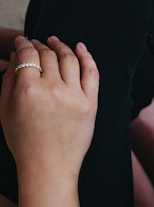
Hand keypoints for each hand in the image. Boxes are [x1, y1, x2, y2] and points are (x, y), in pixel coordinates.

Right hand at [1, 36, 98, 206]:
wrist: (49, 165)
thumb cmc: (23, 140)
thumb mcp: (5, 110)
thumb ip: (8, 81)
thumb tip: (16, 57)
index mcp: (27, 89)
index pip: (27, 54)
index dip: (24, 43)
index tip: (22, 41)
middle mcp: (53, 88)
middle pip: (48, 55)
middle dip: (40, 45)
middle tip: (38, 43)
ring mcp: (74, 95)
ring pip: (69, 59)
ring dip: (62, 47)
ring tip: (56, 42)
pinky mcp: (91, 102)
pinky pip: (92, 72)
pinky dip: (87, 56)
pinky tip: (81, 47)